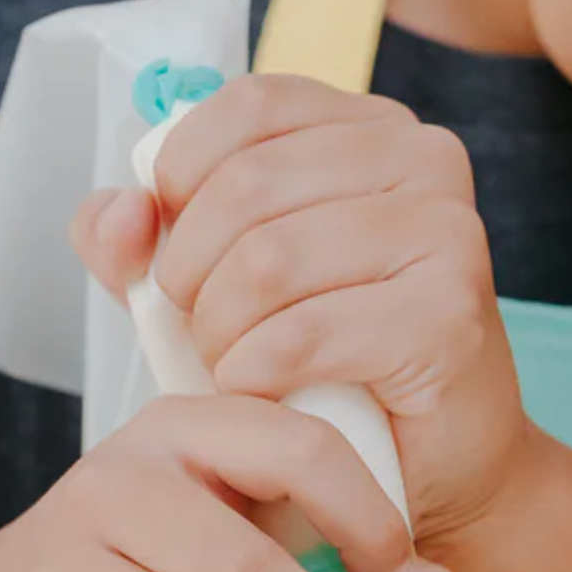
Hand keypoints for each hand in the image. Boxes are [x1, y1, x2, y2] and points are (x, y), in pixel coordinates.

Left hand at [73, 75, 530, 547]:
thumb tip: (121, 210)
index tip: (175, 245)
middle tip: (199, 331)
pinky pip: (304, 334)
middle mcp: (423, 160)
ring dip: (219, 332)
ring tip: (230, 366)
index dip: (182, 174)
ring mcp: (447, 233)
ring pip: (268, 261)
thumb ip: (137, 236)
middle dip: (190, 273)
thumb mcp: (206, 282)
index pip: (249, 106)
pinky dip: (256, 374)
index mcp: (370, 127)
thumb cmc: (318, 364)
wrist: (423, 465)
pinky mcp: (449, 316)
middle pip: (246, 185)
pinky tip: (264, 392)